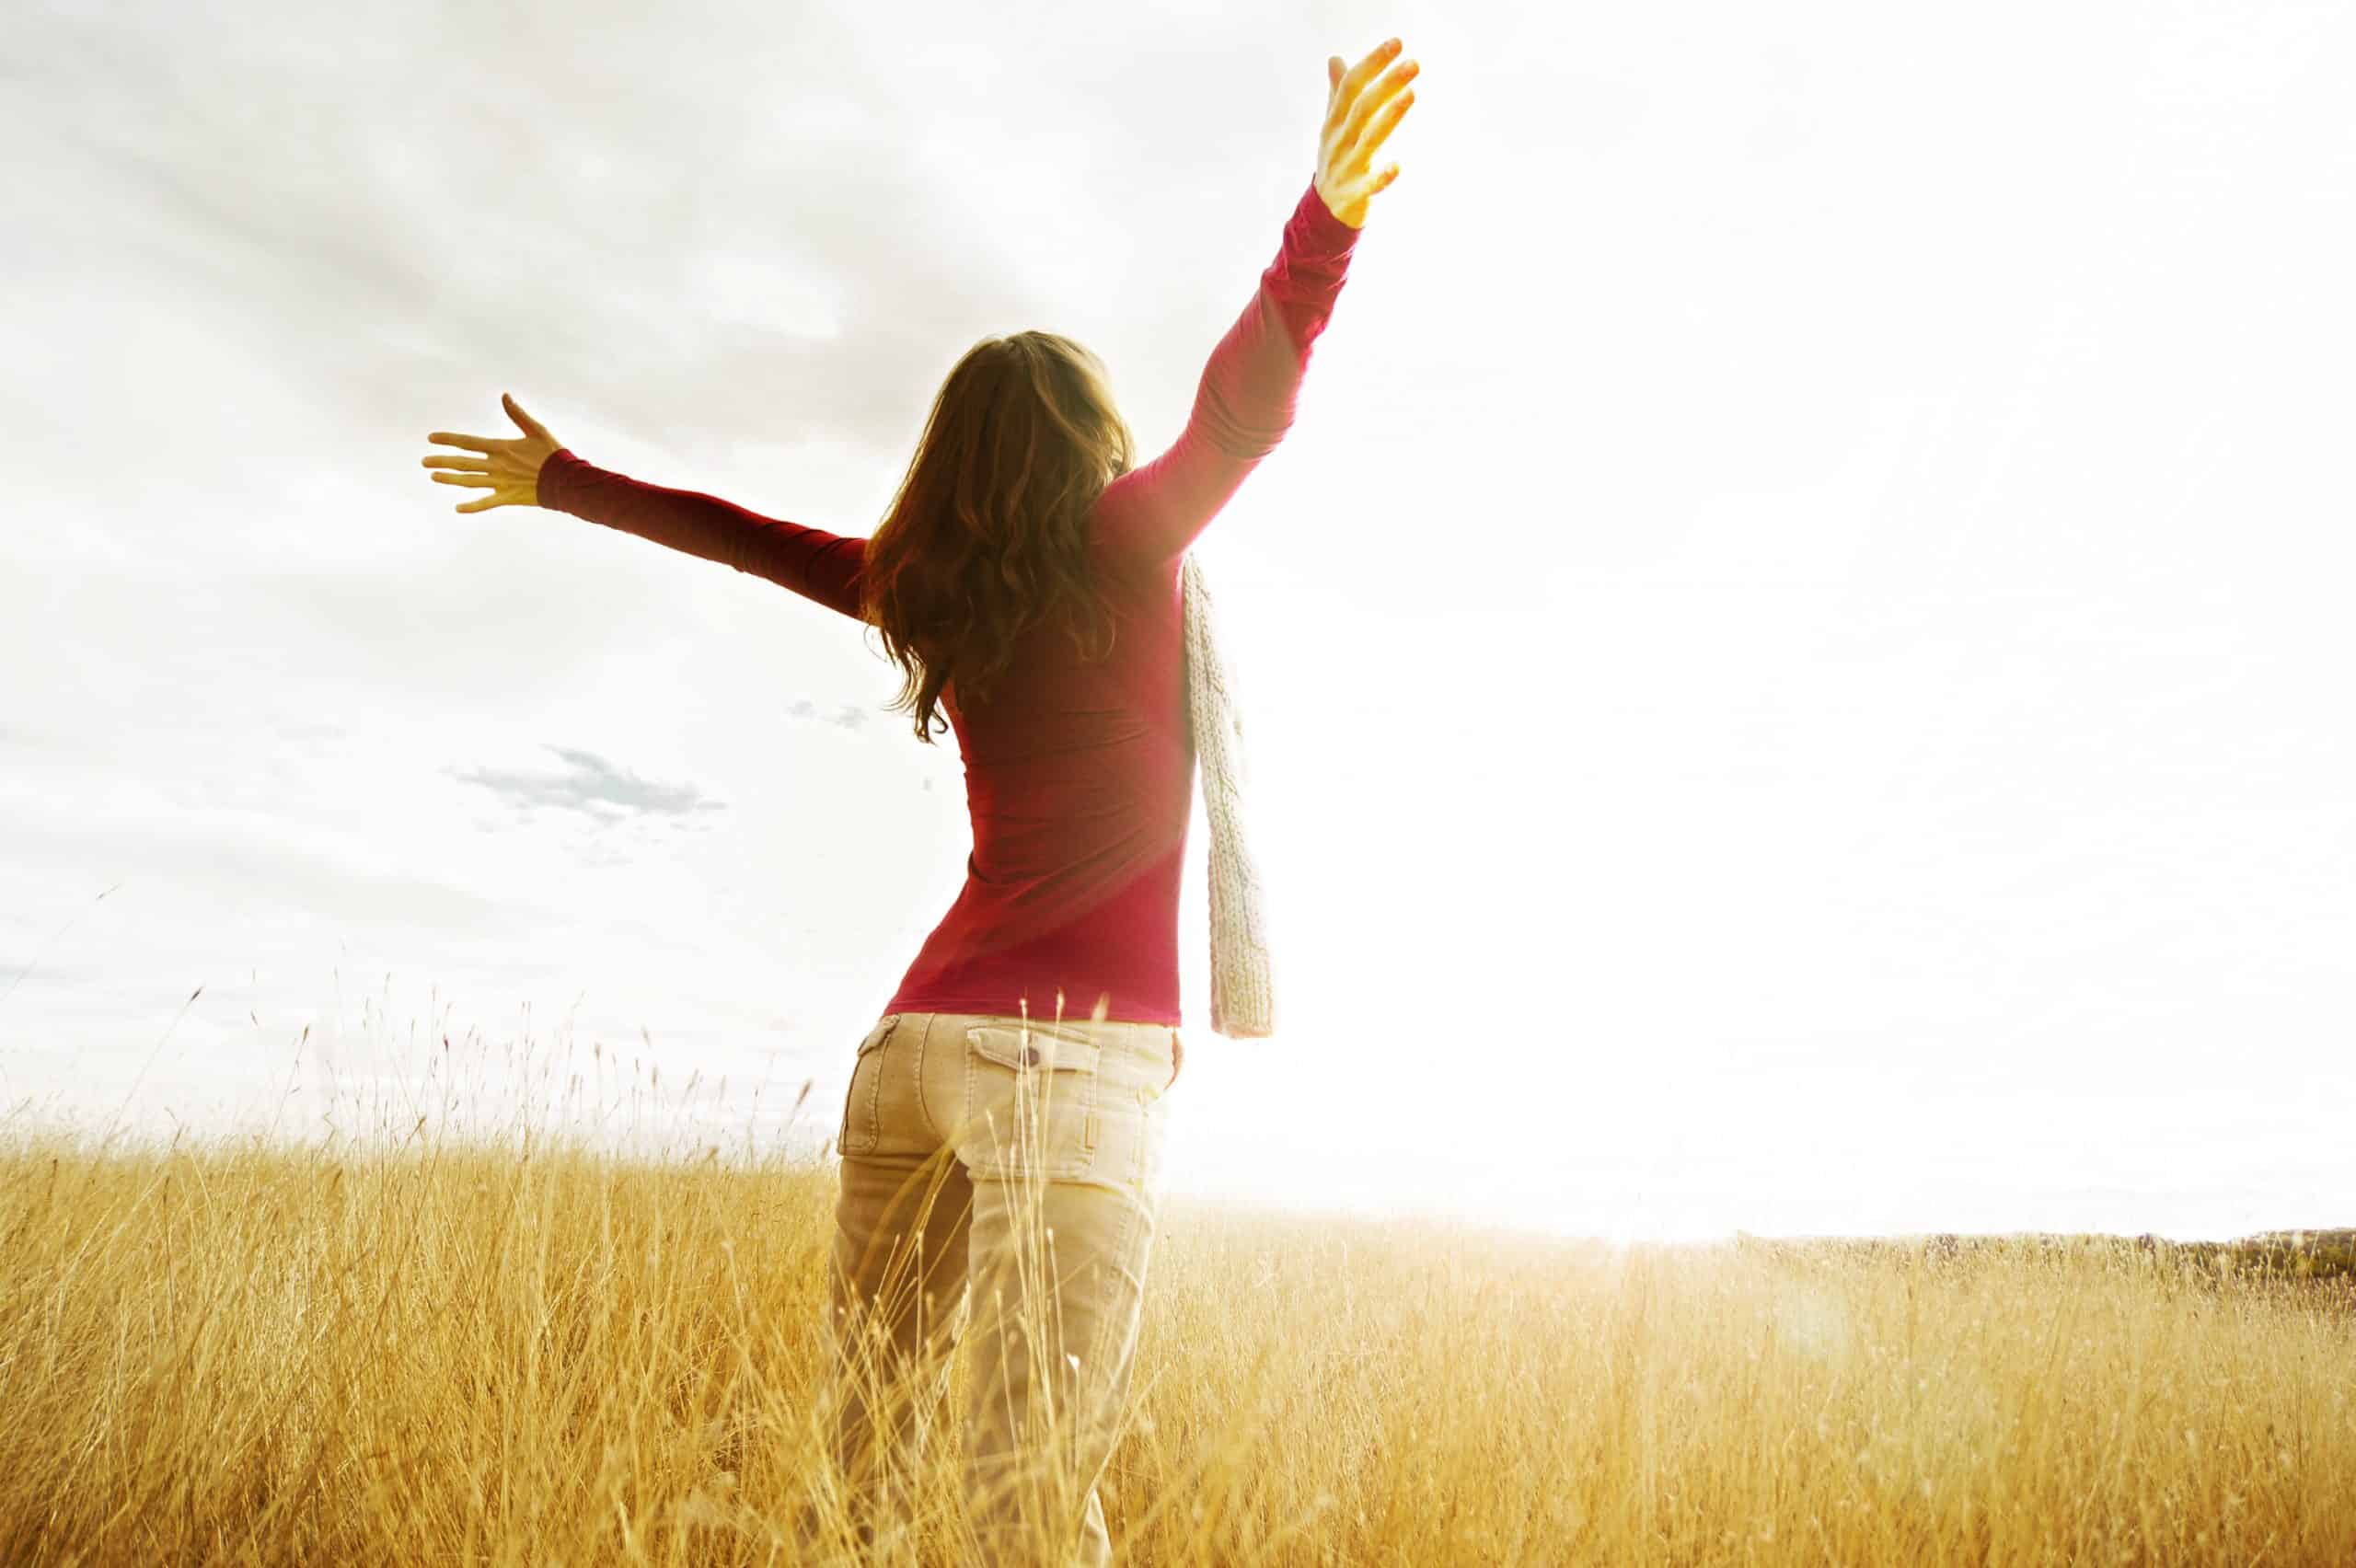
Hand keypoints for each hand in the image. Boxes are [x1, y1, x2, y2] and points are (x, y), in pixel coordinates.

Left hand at [421, 393, 564, 511]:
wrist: (566, 481)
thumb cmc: (553, 453)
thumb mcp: (536, 430)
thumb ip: (518, 414)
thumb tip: (505, 395)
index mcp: (501, 448)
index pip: (467, 442)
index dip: (448, 439)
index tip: (430, 438)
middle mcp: (496, 466)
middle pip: (462, 463)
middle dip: (441, 461)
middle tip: (424, 461)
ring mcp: (500, 483)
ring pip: (469, 481)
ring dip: (450, 479)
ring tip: (434, 477)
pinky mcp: (508, 497)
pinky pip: (486, 502)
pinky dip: (472, 506)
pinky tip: (458, 508)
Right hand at [1316, 37, 1417, 228]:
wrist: (1324, 212)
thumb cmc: (1335, 161)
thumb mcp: (1332, 126)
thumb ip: (1337, 93)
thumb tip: (1334, 58)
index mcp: (1334, 122)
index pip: (1351, 86)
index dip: (1372, 63)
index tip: (1397, 43)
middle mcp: (1339, 141)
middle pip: (1362, 108)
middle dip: (1387, 84)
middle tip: (1413, 63)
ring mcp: (1346, 168)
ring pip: (1368, 140)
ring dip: (1389, 118)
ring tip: (1411, 94)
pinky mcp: (1355, 195)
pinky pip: (1369, 186)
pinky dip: (1382, 177)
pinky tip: (1398, 166)